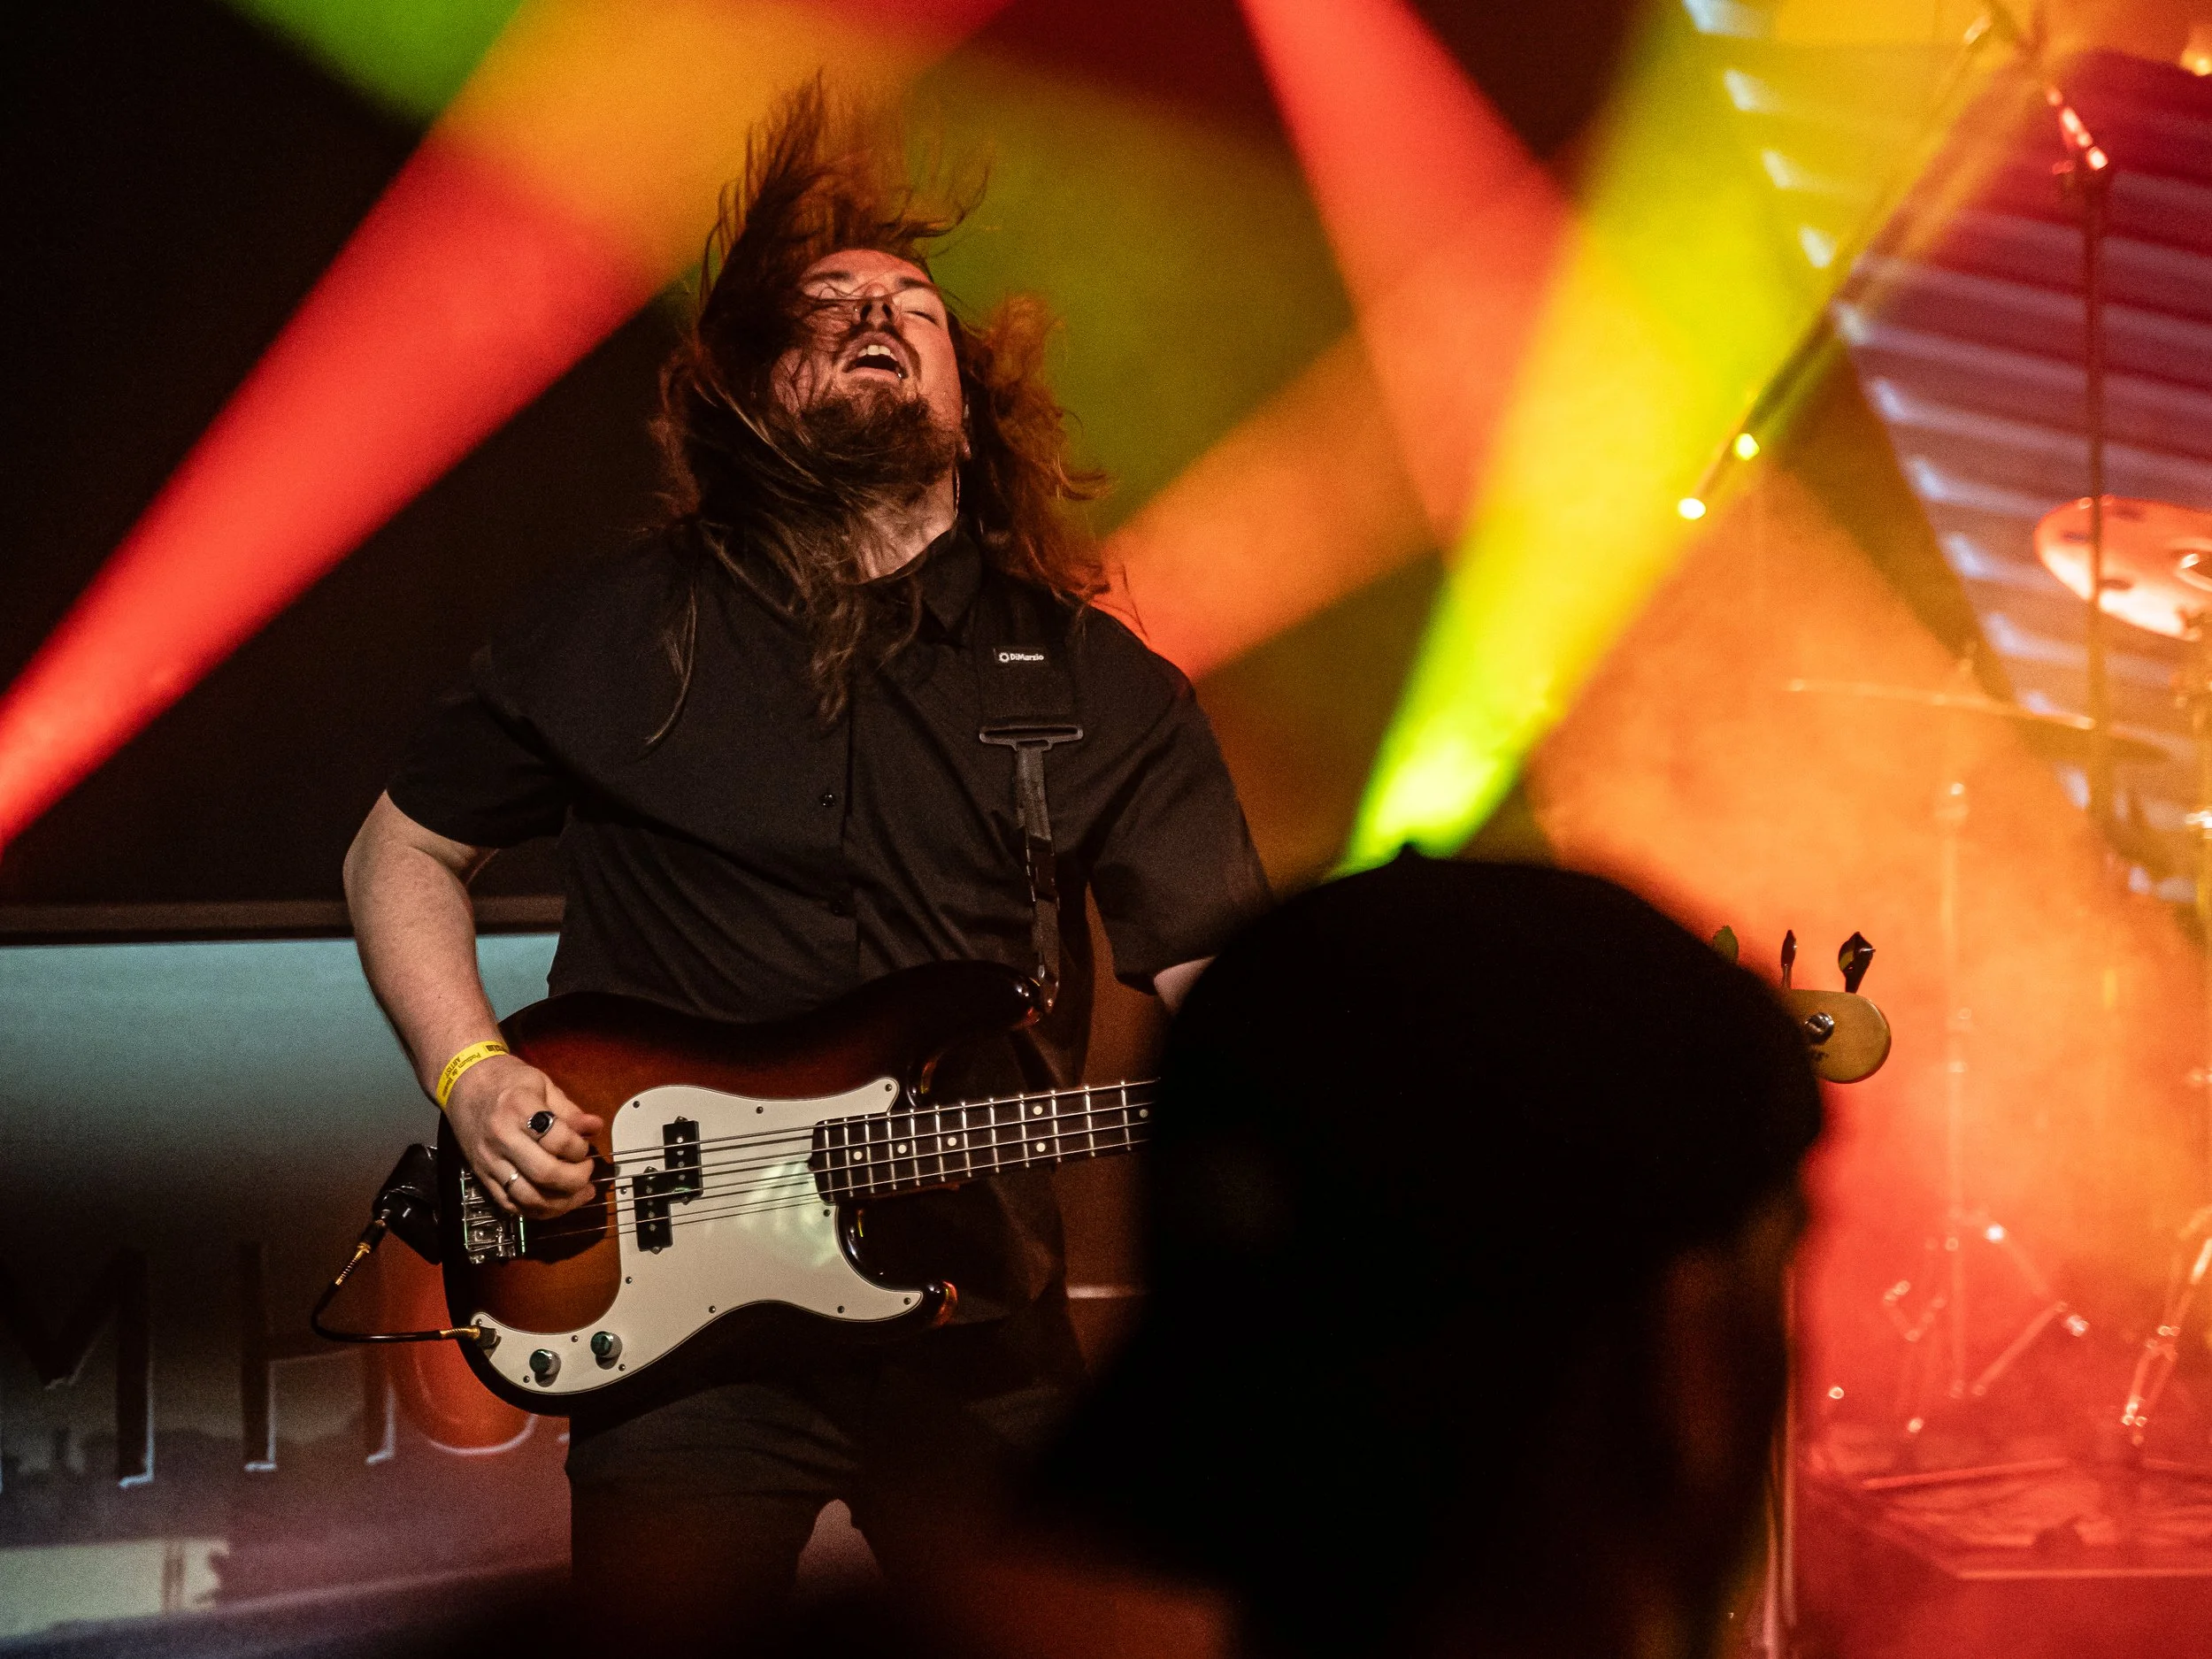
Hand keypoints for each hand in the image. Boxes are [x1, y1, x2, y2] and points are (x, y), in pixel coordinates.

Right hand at [444, 1054, 605, 1219]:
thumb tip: (595, 1127)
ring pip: (528, 1197)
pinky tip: (555, 1203)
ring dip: (560, 1203)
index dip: (579, 1149)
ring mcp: (489, 1160)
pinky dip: (536, 1210)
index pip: (557, 1140)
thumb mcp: (542, 1084)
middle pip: (544, 1173)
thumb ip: (569, 1110)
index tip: (584, 1147)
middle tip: (587, 1172)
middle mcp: (501, 1137)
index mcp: (519, 1108)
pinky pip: (510, 1204)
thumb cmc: (507, 1081)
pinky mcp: (481, 1176)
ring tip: (580, 1193)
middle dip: (575, 1180)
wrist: (463, 1084)